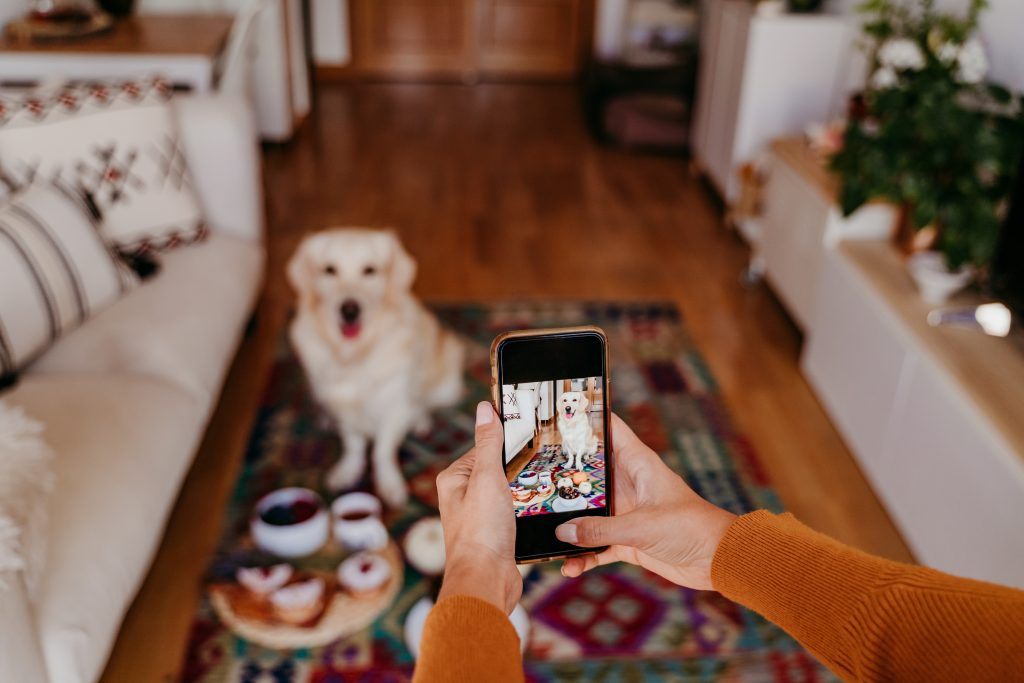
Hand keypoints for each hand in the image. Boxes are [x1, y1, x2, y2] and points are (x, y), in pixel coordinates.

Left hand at [435, 401, 521, 612]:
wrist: (486, 581)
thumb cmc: (480, 531)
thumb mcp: (486, 477)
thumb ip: (488, 443)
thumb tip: (485, 409)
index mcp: (454, 479)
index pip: (484, 448)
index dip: (507, 444)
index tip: (530, 439)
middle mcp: (462, 498)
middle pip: (498, 471)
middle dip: (519, 470)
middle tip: (541, 466)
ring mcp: (479, 518)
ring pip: (510, 494)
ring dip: (526, 493)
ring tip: (542, 490)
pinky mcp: (495, 536)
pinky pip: (516, 514)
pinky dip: (528, 512)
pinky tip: (539, 512)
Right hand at [557, 414, 735, 589]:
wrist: (719, 559)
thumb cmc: (692, 527)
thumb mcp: (642, 526)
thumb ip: (600, 529)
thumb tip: (564, 533)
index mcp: (637, 464)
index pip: (609, 430)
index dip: (587, 419)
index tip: (558, 415)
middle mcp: (628, 485)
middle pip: (589, 473)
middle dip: (565, 476)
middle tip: (535, 477)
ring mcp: (627, 513)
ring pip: (589, 512)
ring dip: (571, 524)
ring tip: (546, 530)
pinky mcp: (629, 540)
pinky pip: (597, 545)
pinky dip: (584, 555)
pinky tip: (569, 565)